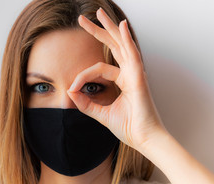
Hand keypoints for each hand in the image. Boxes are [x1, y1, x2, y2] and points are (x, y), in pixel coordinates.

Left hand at [67, 7, 166, 150]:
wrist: (144, 140)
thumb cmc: (129, 128)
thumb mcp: (101, 114)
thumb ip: (86, 103)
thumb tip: (69, 93)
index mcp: (124, 81)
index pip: (99, 69)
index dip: (82, 76)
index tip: (71, 88)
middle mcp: (130, 74)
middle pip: (113, 46)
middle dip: (99, 32)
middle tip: (83, 19)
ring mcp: (135, 74)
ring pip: (121, 44)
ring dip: (110, 28)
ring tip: (99, 13)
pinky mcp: (138, 78)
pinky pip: (132, 54)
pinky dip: (127, 39)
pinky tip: (121, 25)